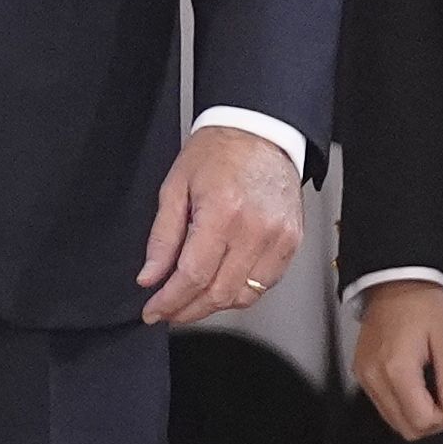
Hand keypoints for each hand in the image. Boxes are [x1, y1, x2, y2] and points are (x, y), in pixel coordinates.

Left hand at [137, 123, 303, 324]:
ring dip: (214, 305)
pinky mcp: (292, 242)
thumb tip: (150, 276)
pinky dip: (241, 292)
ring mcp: (279, 237)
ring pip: (243, 296)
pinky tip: (222, 284)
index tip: (153, 311)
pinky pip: (265, 284)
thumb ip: (162, 237)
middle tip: (168, 311)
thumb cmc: (219, 152)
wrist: (261, 132)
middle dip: (187, 310)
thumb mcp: (176, 186)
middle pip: (218, 293)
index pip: (192, 276)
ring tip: (193, 299)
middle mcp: (255, 229)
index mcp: (223, 212)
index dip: (169, 301)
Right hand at [352, 279, 442, 439]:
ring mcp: (364, 375)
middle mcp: (375, 377)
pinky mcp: (360, 371)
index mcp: (397, 369)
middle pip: (404, 427)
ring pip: (391, 419)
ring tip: (429, 387)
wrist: (395, 277)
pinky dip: (399, 403)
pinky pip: (380, 403)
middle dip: (429, 421)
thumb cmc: (424, 302)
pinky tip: (413, 383)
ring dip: (414, 414)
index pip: (420, 420)